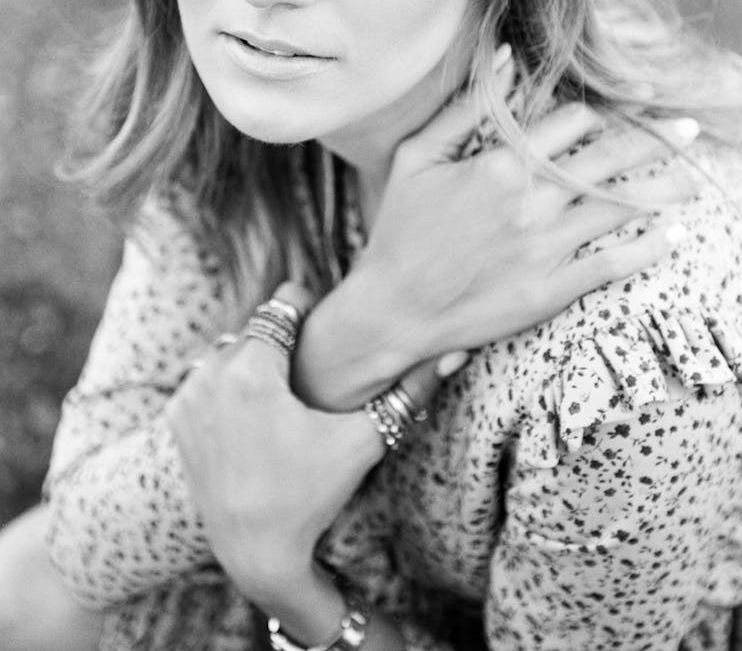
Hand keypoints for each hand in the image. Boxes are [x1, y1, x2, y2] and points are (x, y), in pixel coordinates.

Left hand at [166, 284, 382, 613]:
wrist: (255, 553)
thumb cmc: (311, 495)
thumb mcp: (363, 441)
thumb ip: (410, 392)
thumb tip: (455, 352)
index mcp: (252, 368)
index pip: (287, 299)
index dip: (313, 313)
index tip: (329, 339)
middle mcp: (209, 372)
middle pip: (260, 325)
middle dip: (287, 343)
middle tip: (312, 378)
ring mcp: (187, 394)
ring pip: (234, 348)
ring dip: (258, 362)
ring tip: (287, 399)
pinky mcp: (176, 415)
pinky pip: (209, 376)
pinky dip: (231, 386)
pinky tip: (258, 419)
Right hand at [295, 59, 701, 409]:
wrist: (394, 307)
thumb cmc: (401, 227)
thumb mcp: (419, 155)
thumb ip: (466, 106)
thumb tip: (506, 58)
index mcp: (501, 163)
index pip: (572, 121)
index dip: (602, 112)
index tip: (628, 106)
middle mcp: (530, 201)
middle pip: (610, 158)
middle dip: (656, 139)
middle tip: (689, 128)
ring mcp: (544, 247)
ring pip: (619, 208)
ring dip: (663, 190)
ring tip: (693, 180)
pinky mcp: (550, 290)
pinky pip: (611, 264)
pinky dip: (645, 248)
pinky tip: (669, 236)